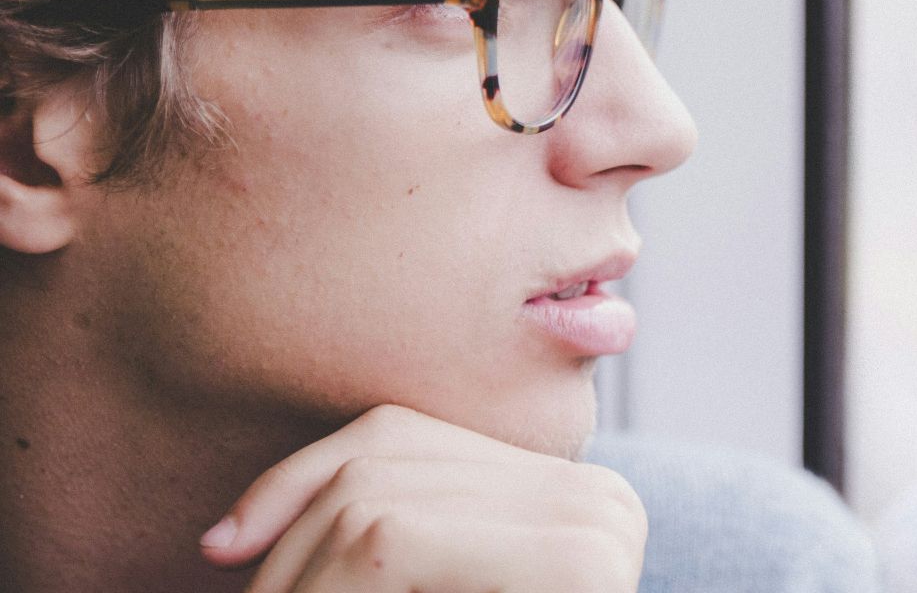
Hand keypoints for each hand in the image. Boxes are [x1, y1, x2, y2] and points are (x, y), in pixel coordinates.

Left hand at [200, 404, 645, 592]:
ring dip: (296, 579)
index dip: (291, 484)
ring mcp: (594, 528)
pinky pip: (390, 542)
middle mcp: (598, 497)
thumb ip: (389, 542)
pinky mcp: (572, 568)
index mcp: (566, 495)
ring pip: (372, 509)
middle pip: (378, 468)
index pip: (395, 436)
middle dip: (285, 543)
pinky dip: (327, 588)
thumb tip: (227, 534)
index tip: (220, 548)